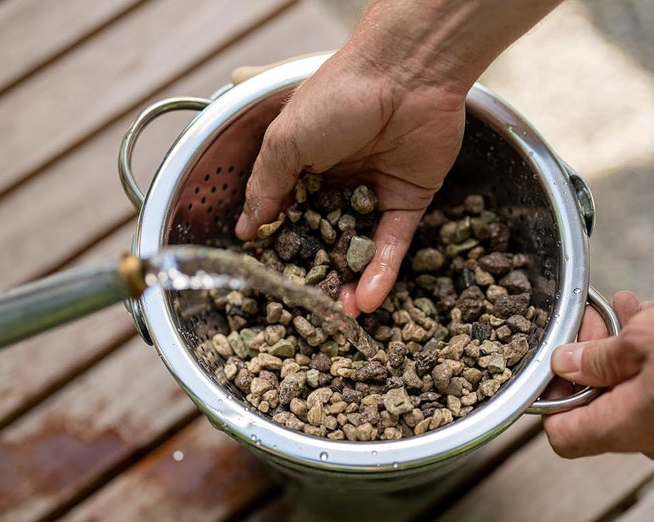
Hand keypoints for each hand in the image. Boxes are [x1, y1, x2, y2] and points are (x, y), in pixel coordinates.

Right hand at [235, 0, 565, 314]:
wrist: (407, 73)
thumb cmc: (338, 96)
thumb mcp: (285, 142)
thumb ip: (265, 188)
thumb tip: (246, 230)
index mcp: (301, 167)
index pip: (284, 220)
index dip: (278, 252)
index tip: (269, 285)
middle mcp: (335, 184)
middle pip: (322, 243)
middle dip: (316, 279)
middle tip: (308, 313)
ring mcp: (372, 195)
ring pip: (357, 250)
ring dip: (349, 284)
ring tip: (341, 316)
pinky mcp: (407, 202)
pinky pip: (392, 245)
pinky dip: (382, 273)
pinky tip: (368, 299)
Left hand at [543, 285, 653, 460]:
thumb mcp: (647, 337)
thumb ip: (598, 357)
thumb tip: (564, 365)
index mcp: (629, 428)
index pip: (563, 437)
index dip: (548, 399)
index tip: (552, 363)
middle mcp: (650, 437)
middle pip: (593, 407)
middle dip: (585, 360)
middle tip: (589, 320)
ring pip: (626, 387)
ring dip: (619, 348)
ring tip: (624, 309)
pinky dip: (647, 351)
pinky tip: (651, 313)